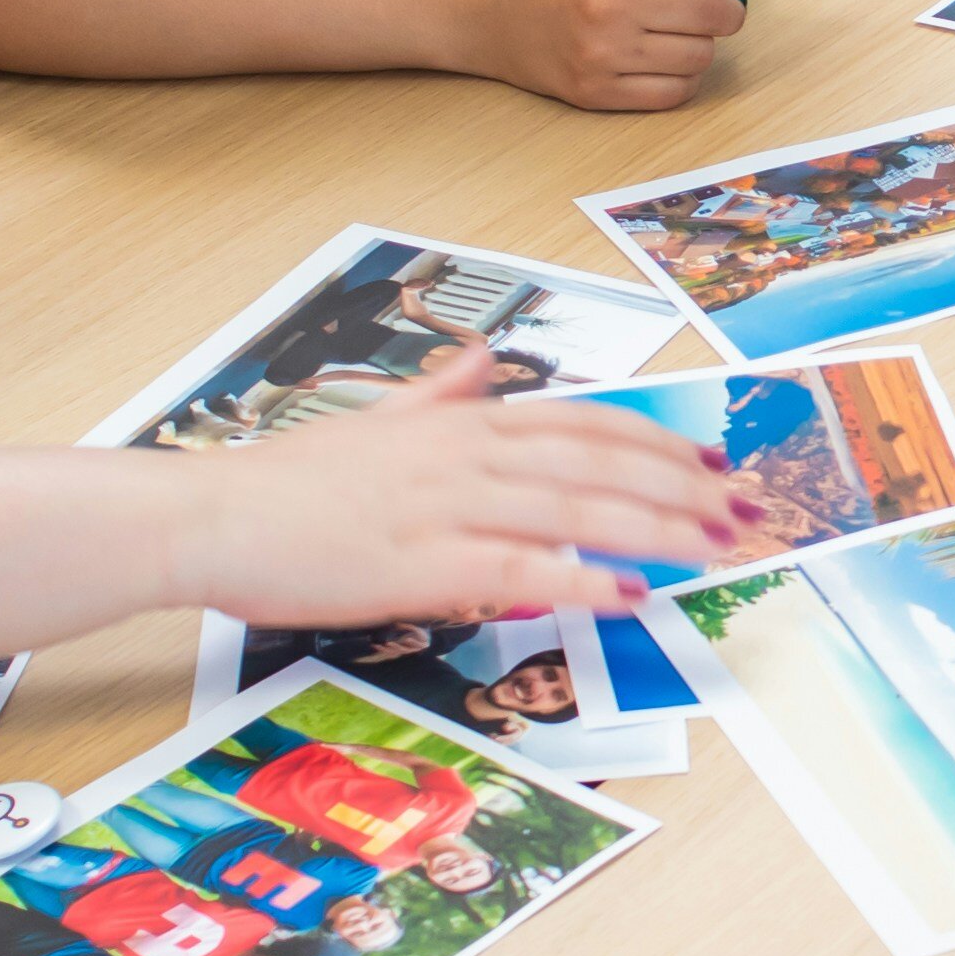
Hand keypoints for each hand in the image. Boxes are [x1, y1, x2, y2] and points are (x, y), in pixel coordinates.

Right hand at [174, 345, 758, 625]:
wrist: (209, 517)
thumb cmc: (288, 485)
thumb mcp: (372, 425)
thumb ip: (436, 398)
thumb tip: (480, 363)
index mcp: (460, 424)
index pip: (583, 424)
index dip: (655, 444)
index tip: (712, 464)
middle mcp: (464, 453)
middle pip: (598, 462)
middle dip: (681, 487)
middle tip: (745, 512)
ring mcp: (444, 504)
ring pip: (575, 508)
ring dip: (656, 528)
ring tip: (717, 548)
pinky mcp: (419, 561)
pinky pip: (519, 566)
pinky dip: (581, 577)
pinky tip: (630, 592)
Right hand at [453, 0, 752, 111]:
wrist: (476, 7)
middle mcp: (610, 0)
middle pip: (715, 15)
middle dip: (724, 9)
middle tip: (705, 4)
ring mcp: (602, 52)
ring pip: (701, 57)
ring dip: (702, 44)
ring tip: (675, 28)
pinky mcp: (594, 91)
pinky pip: (673, 94)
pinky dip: (682, 78)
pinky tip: (662, 57)